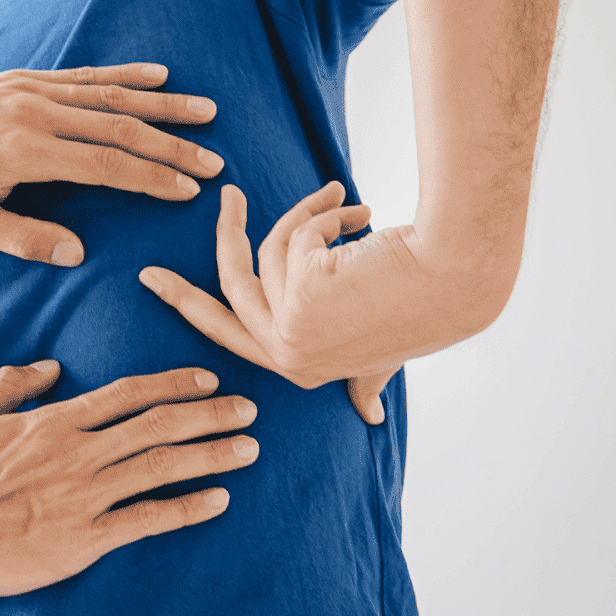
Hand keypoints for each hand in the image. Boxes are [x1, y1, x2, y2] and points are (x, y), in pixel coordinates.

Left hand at [0, 61, 223, 266]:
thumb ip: (21, 238)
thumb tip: (76, 253)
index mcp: (26, 151)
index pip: (104, 165)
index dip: (150, 178)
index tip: (188, 190)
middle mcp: (38, 114)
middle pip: (120, 127)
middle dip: (171, 146)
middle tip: (215, 163)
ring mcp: (36, 92)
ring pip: (111, 96)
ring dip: (162, 105)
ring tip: (207, 113)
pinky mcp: (30, 79)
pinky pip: (86, 75)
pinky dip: (125, 75)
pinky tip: (159, 74)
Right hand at [0, 362, 258, 596]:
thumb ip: (8, 385)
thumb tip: (48, 367)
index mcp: (54, 421)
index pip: (127, 394)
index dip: (173, 384)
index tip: (208, 380)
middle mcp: (81, 452)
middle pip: (159, 424)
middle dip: (210, 414)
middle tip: (251, 409)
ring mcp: (87, 494)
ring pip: (164, 465)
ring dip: (212, 454)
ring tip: (249, 447)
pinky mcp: (87, 538)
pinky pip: (149, 518)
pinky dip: (188, 508)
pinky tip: (220, 500)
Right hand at [138, 182, 448, 424]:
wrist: (457, 279)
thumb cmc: (427, 310)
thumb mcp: (383, 352)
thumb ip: (367, 380)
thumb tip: (371, 415)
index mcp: (301, 368)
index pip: (228, 333)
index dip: (192, 304)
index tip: (158, 281)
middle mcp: (289, 355)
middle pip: (224, 291)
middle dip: (212, 240)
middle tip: (215, 201)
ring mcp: (291, 328)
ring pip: (269, 248)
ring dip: (310, 215)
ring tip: (348, 200)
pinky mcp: (299, 294)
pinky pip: (295, 234)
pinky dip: (328, 215)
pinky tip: (363, 214)